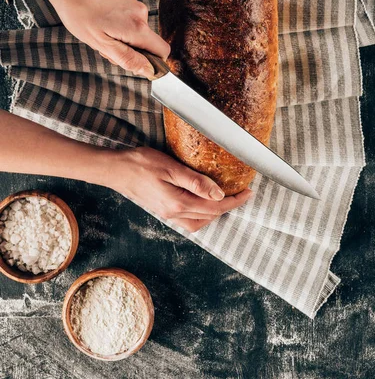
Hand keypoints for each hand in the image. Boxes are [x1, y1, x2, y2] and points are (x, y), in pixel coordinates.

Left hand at [42, 0, 169, 77]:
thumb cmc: (79, 13)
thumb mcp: (101, 43)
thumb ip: (128, 58)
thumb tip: (149, 71)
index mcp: (138, 27)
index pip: (163, 51)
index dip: (153, 63)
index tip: (132, 64)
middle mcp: (142, 15)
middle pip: (149, 45)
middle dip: (131, 53)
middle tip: (105, 47)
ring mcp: (136, 7)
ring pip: (138, 36)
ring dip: (122, 42)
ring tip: (99, 34)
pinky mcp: (128, 2)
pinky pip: (131, 25)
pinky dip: (119, 31)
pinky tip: (100, 25)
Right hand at [107, 146, 252, 232]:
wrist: (116, 170)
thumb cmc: (141, 163)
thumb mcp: (171, 168)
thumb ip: (196, 182)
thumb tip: (218, 194)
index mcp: (178, 203)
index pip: (215, 207)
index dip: (234, 201)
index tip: (248, 192)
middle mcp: (174, 214)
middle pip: (210, 216)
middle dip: (229, 206)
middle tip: (242, 194)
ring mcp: (166, 214)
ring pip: (199, 222)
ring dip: (215, 214)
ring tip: (226, 201)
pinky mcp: (162, 211)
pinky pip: (188, 221)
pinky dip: (201, 216)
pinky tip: (202, 205)